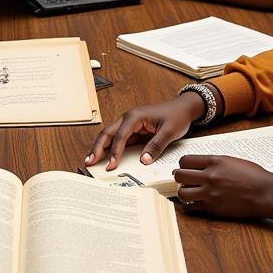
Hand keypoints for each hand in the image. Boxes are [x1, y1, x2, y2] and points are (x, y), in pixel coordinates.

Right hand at [84, 91, 205, 169]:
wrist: (183, 108)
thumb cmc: (177, 116)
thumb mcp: (169, 132)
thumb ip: (156, 146)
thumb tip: (144, 160)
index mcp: (135, 116)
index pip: (120, 136)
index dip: (114, 151)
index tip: (111, 165)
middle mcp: (128, 118)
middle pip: (107, 133)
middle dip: (97, 148)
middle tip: (89, 162)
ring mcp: (129, 124)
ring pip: (110, 136)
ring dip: (100, 148)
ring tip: (92, 161)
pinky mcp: (133, 130)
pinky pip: (119, 139)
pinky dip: (110, 148)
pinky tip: (106, 157)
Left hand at [172, 155, 272, 219]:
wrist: (266, 193)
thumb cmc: (254, 175)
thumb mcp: (231, 161)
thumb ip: (213, 163)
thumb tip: (198, 166)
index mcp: (214, 161)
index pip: (185, 160)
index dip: (182, 165)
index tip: (184, 168)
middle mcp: (209, 176)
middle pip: (179, 176)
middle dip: (179, 178)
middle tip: (183, 180)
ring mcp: (210, 193)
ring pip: (181, 193)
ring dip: (183, 193)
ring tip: (189, 192)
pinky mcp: (213, 209)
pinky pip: (193, 208)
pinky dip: (192, 206)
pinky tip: (197, 203)